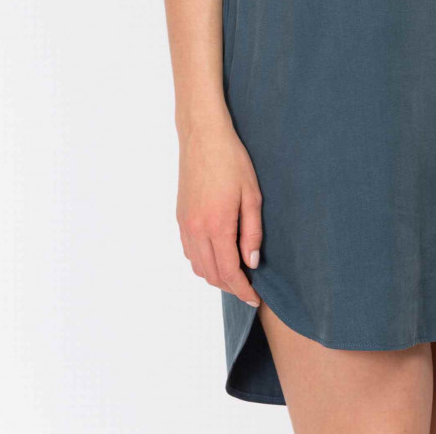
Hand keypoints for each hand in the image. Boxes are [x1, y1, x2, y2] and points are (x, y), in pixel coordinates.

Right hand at [176, 119, 262, 306]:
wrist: (203, 137)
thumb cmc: (232, 161)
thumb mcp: (252, 195)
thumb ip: (252, 232)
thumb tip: (251, 263)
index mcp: (217, 225)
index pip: (229, 272)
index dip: (242, 290)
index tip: (255, 299)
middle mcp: (197, 230)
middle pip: (212, 275)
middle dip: (231, 287)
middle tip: (249, 288)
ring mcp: (185, 224)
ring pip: (197, 266)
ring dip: (215, 276)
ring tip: (235, 274)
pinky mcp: (180, 218)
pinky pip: (189, 252)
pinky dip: (202, 262)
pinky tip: (217, 255)